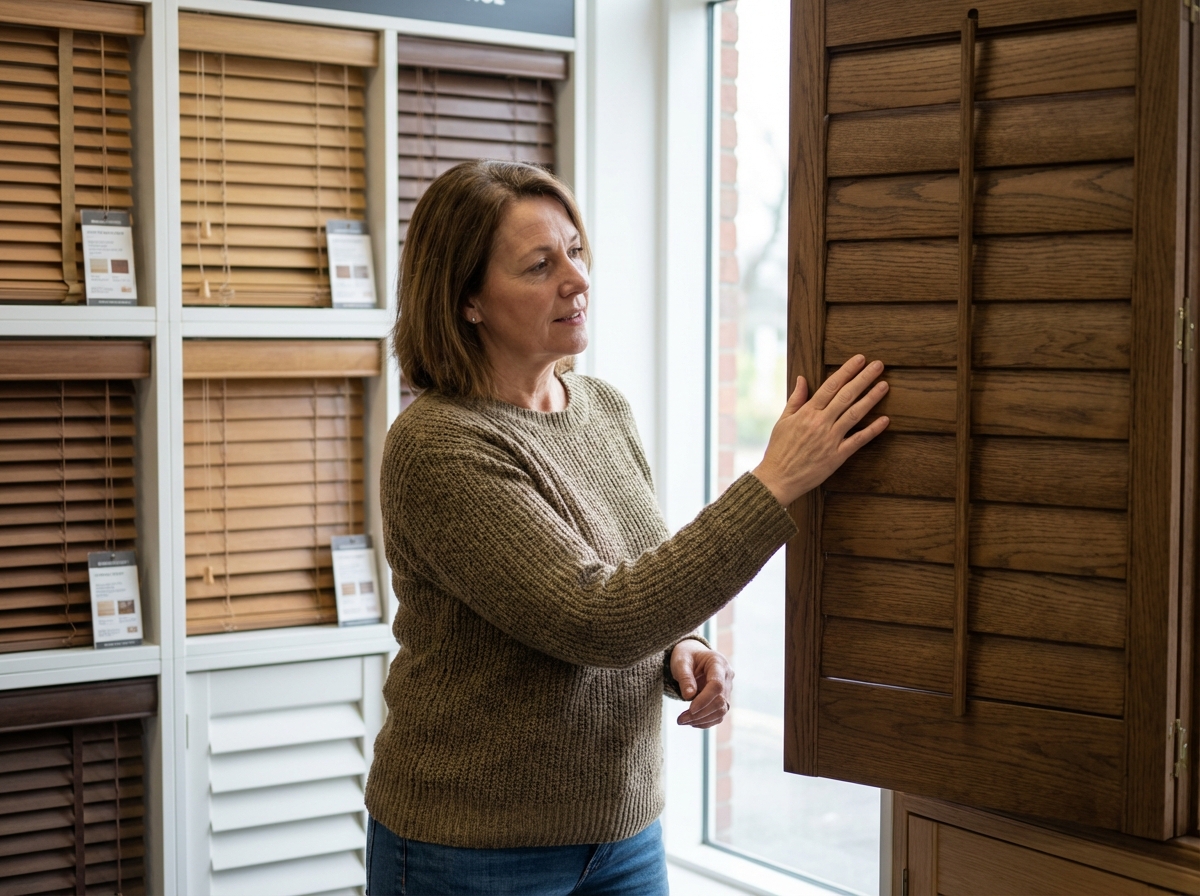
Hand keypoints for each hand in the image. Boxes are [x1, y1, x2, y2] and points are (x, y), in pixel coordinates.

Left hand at [670, 639, 733, 728]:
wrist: (692, 656)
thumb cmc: (686, 656)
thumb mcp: (681, 662)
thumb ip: (685, 677)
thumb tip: (689, 696)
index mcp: (718, 663)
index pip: (717, 685)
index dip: (705, 699)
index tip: (690, 709)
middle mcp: (727, 676)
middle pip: (720, 701)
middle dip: (701, 713)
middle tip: (680, 719)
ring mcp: (727, 689)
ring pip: (721, 710)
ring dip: (702, 720)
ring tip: (683, 721)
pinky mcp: (723, 699)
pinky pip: (718, 715)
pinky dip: (706, 721)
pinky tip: (691, 722)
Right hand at [751, 354, 889, 506]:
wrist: (778, 479)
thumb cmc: (779, 450)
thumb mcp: (783, 421)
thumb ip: (796, 399)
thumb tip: (802, 379)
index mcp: (807, 412)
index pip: (831, 386)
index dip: (847, 371)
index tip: (859, 359)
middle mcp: (821, 423)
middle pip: (846, 396)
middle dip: (864, 379)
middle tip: (878, 365)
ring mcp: (830, 439)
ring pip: (855, 414)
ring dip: (871, 399)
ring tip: (884, 385)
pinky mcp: (837, 456)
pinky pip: (858, 441)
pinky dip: (872, 430)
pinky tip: (885, 420)